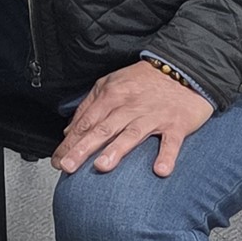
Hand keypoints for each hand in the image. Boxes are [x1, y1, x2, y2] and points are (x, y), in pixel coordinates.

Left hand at [55, 61, 213, 176]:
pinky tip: (160, 170)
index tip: (58, 160)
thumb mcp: (111, 85)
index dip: (70, 142)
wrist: (183, 70)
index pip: (86, 122)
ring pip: (132, 134)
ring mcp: (153, 116)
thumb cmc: (143, 81)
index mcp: (111, 96)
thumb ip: (89, 107)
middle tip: (68, 166)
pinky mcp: (177, 124)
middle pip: (102, 129)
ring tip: (101, 166)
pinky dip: (166, 156)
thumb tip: (70, 132)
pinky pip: (171, 142)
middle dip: (83, 148)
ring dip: (116, 150)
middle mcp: (129, 106)